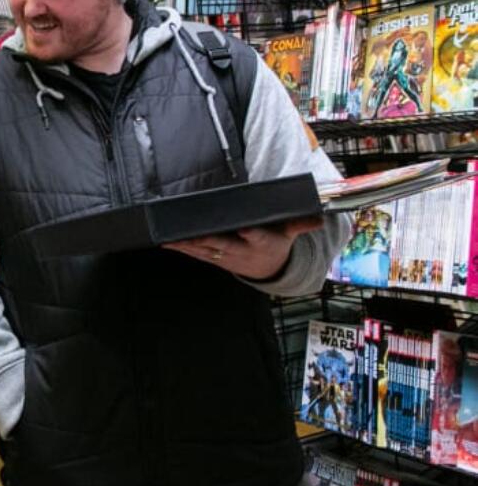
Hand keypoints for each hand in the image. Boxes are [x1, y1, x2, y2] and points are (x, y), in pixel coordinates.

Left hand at [164, 216, 323, 279]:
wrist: (268, 269)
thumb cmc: (276, 243)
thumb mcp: (290, 233)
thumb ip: (300, 223)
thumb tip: (319, 216)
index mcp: (262, 243)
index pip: (257, 237)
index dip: (251, 234)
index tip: (244, 228)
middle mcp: (241, 251)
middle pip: (223, 244)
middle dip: (207, 239)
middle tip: (191, 232)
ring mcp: (226, 257)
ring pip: (204, 250)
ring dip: (187, 245)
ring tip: (169, 238)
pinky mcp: (214, 259)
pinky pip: (196, 254)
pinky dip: (182, 248)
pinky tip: (166, 242)